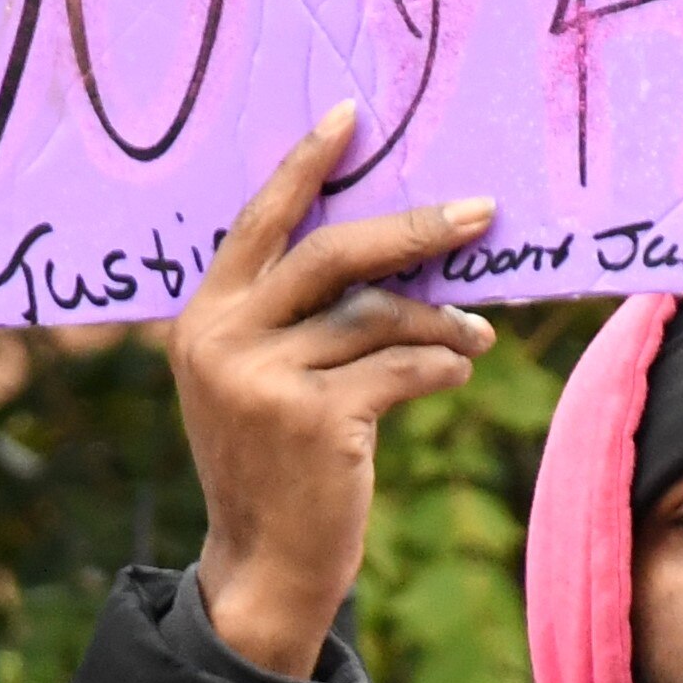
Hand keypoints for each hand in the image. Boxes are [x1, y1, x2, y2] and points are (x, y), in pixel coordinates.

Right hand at [175, 104, 497, 674]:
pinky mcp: (315, 421)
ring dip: (440, 319)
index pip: (259, 220)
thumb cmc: (274, 463)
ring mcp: (265, 381)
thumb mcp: (258, 381)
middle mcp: (223, 340)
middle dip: (413, 229)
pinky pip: (401, 367)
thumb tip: (394, 252)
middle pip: (333, 252)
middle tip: (479, 213)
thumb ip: (292, 318)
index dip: (305, 164)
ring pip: (378, 315)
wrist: (264, 566)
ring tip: (476, 334)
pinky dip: (441, 363)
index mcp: (203, 318)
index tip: (350, 116)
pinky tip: (458, 368)